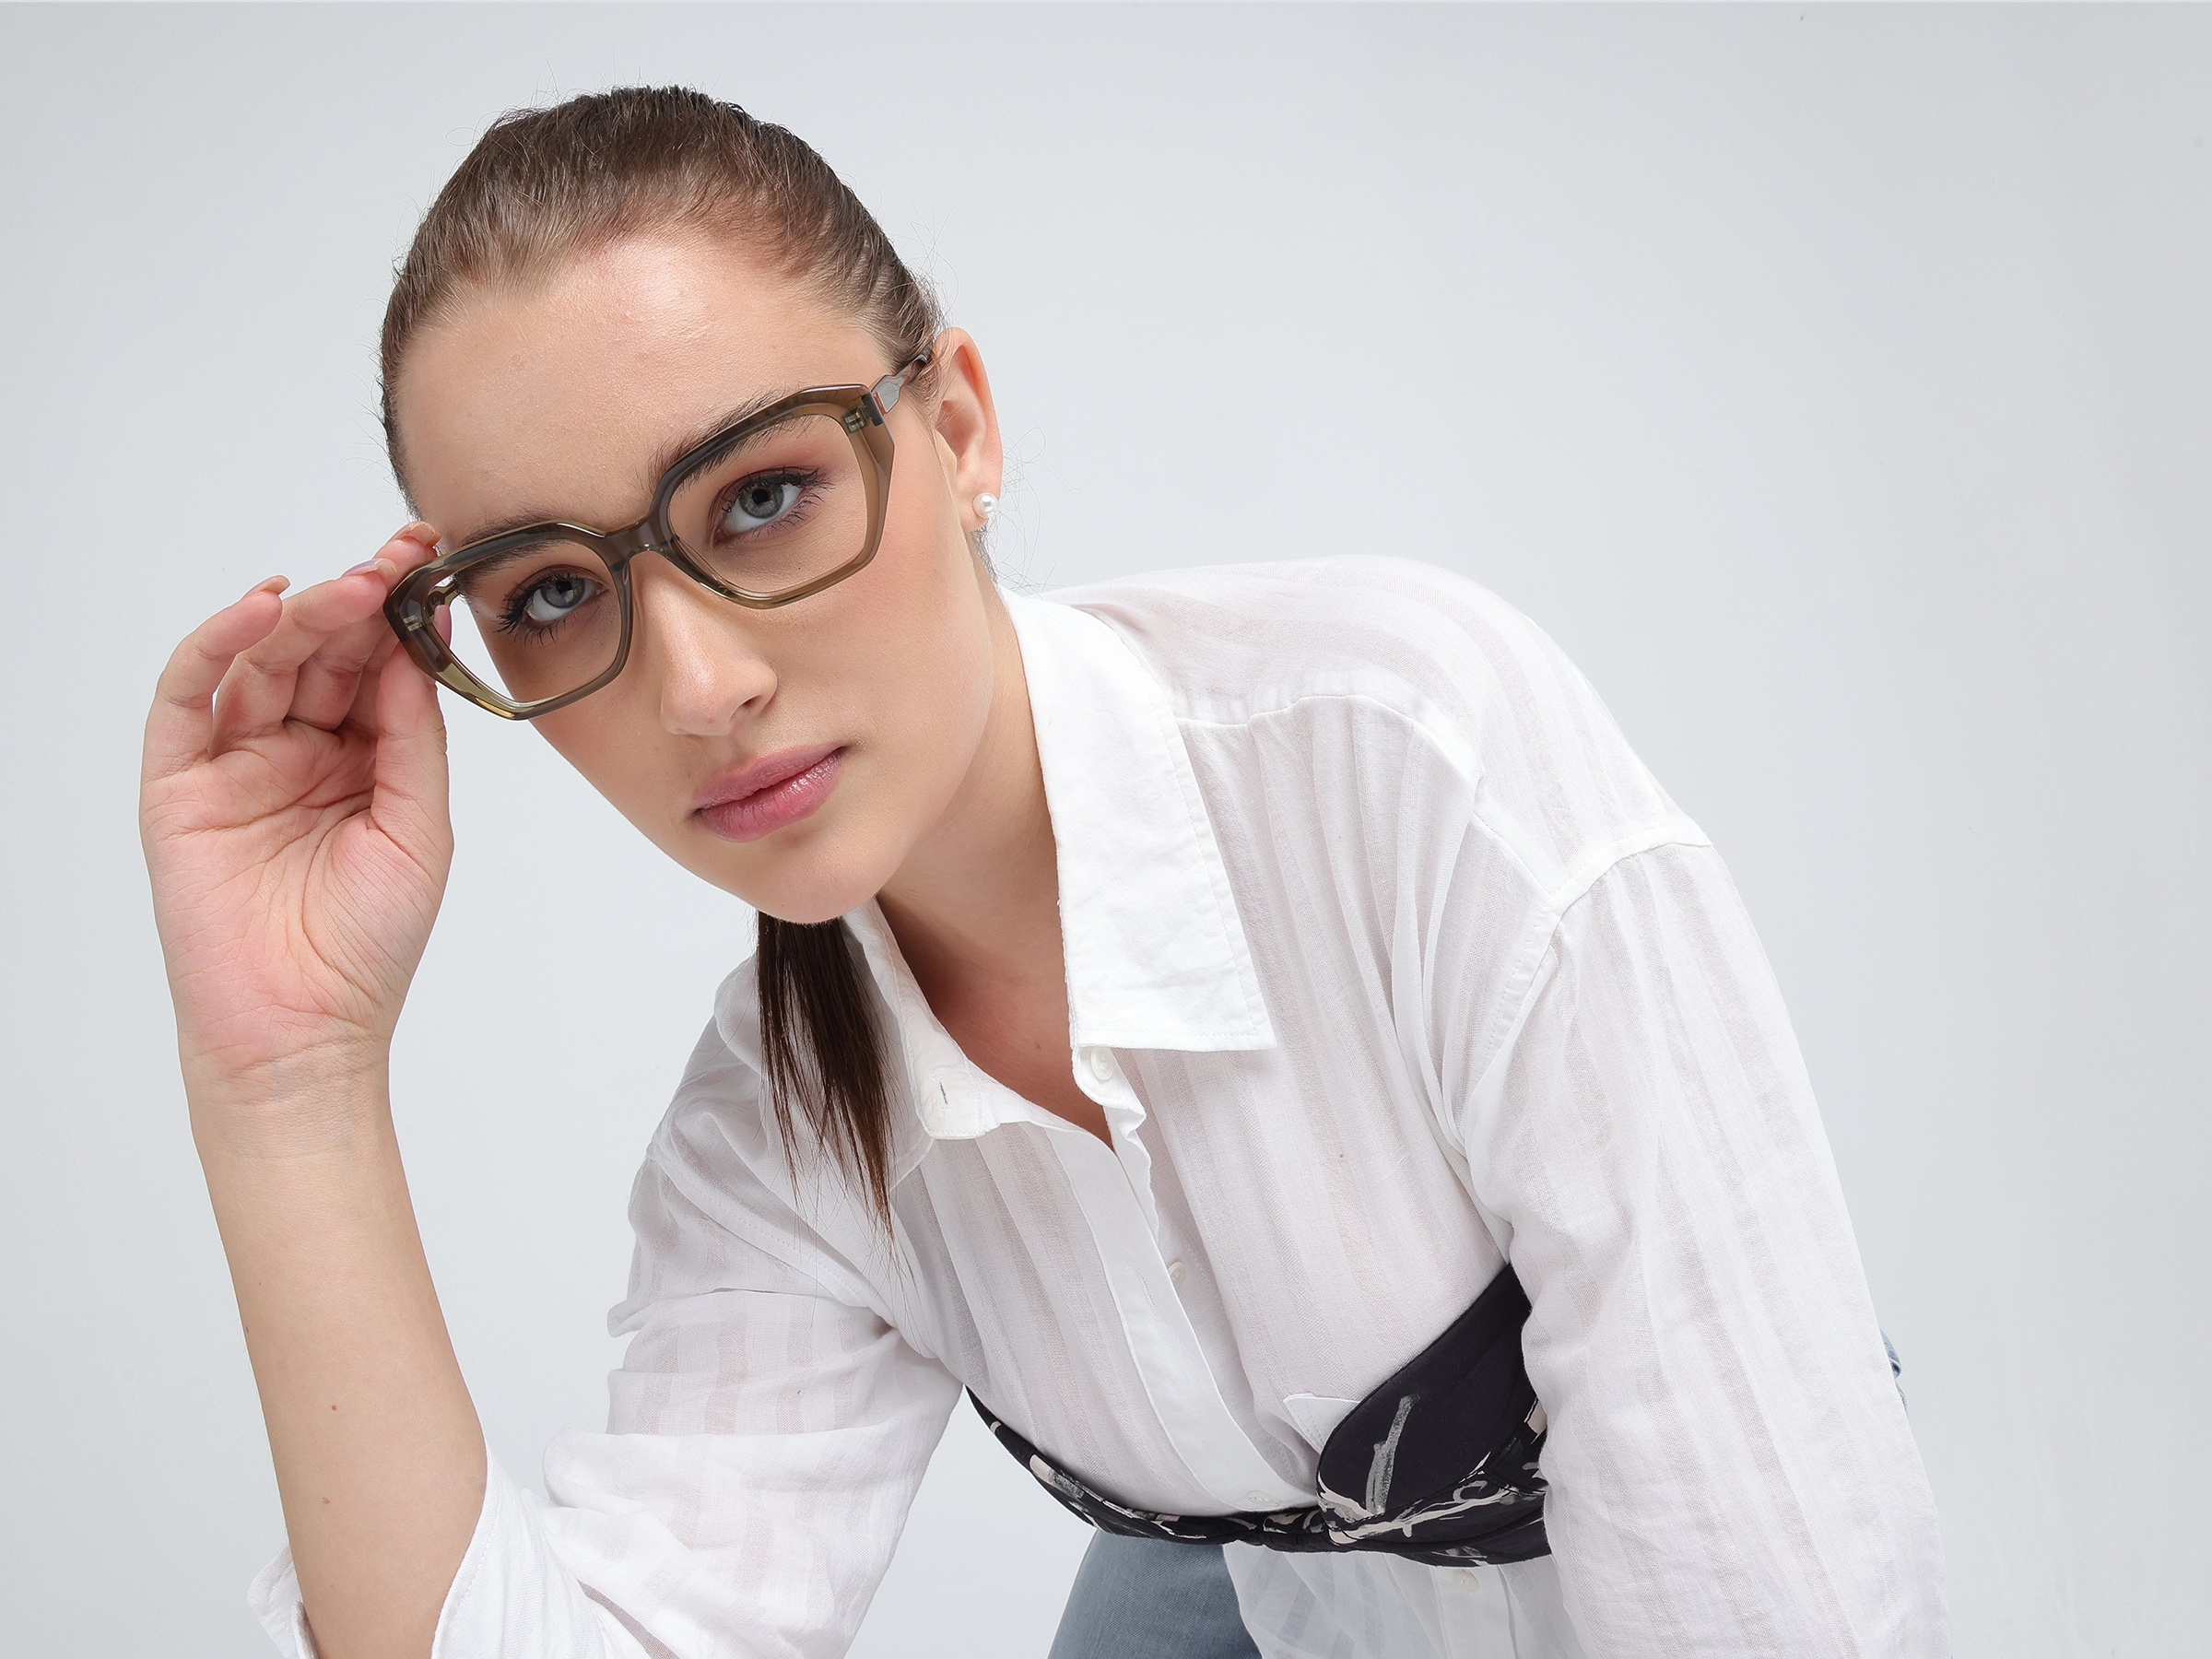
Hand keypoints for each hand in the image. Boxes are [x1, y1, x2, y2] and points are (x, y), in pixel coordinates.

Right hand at [141, 526, 451, 1125]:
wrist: (305, 1031)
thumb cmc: (366, 946)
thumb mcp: (418, 827)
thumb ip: (411, 736)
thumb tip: (413, 649)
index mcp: (357, 760)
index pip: (374, 666)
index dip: (401, 613)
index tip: (433, 561)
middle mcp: (294, 751)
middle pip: (320, 652)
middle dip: (359, 598)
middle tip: (398, 558)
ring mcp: (233, 764)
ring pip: (260, 662)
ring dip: (304, 614)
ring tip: (352, 584)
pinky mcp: (177, 784)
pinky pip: (189, 698)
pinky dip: (218, 646)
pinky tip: (261, 610)